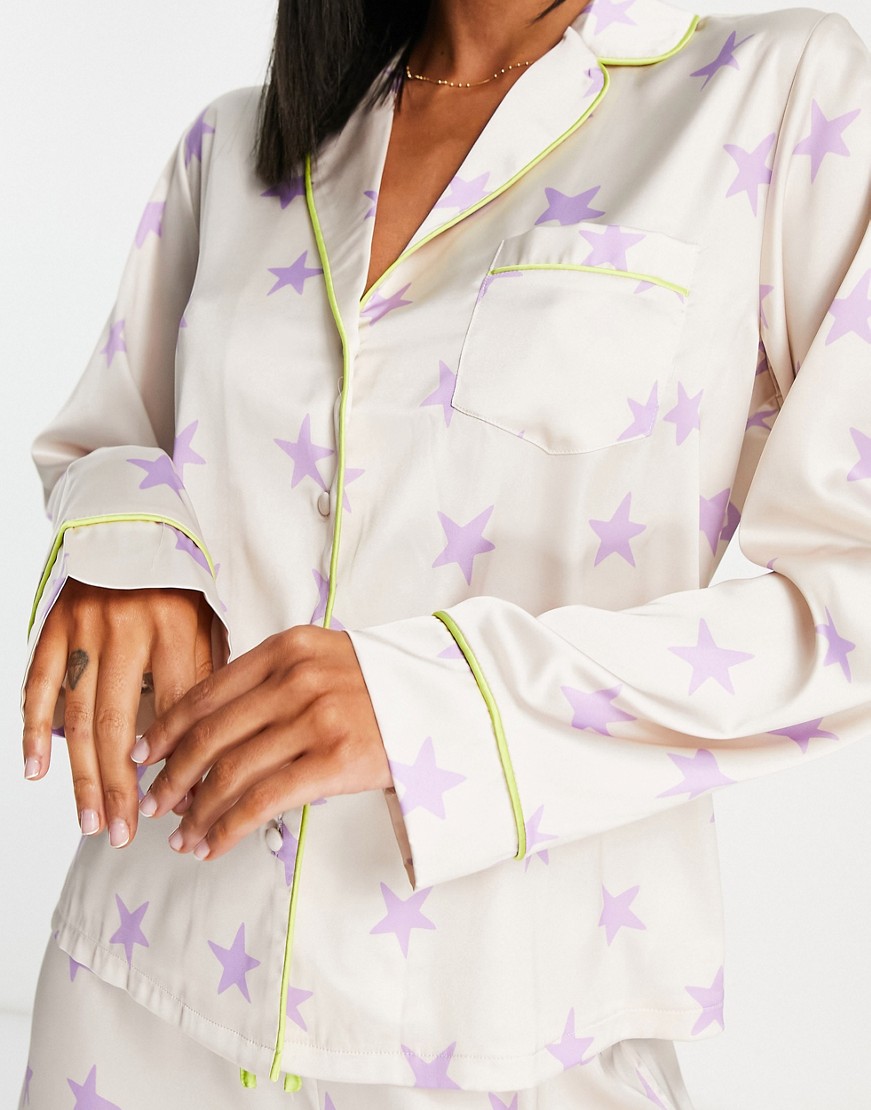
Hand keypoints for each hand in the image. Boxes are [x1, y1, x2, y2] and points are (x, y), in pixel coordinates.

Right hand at [22, 580, 213, 845]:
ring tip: (93, 821)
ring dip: (84, 775)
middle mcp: (128, 627)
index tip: (184, 806)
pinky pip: (37, 684)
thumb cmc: (177, 584)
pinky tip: (37, 770)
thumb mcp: (207, 620)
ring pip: (80, 716)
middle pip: (123, 724)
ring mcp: (83, 628)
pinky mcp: (52, 625)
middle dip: (124, 787)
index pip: (177, 712)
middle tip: (127, 833)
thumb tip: (209, 750)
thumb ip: (206, 675)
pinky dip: (33, 729)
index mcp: (176, 626)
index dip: (179, 762)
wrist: (132, 525)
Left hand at [135, 624, 390, 860]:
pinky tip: (212, 845)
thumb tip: (212, 731)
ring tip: (181, 837)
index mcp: (290, 647)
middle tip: (154, 803)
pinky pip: (263, 801)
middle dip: (172, 776)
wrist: (455, 704)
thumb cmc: (387, 690)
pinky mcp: (337, 760)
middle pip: (212, 734)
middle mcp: (298, 677)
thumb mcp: (329, 662)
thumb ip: (276, 681)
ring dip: (196, 812)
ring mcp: (318, 717)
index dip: (168, 728)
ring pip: (231, 772)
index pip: (209, 690)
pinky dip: (226, 828)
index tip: (145, 754)